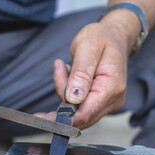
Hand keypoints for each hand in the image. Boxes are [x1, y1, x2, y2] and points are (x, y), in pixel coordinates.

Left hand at [36, 9, 139, 128]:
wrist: (112, 36)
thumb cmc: (101, 38)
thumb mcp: (88, 48)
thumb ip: (81, 74)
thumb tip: (73, 99)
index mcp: (112, 87)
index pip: (86, 113)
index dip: (63, 117)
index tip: (42, 117)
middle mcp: (112, 100)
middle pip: (79, 115)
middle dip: (62, 96)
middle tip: (59, 69)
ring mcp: (107, 103)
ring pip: (76, 111)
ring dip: (64, 91)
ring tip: (64, 67)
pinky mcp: (100, 102)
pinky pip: (78, 105)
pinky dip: (67, 92)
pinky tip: (67, 73)